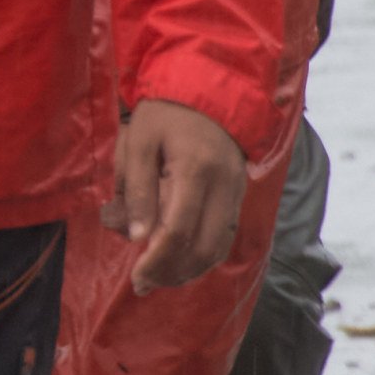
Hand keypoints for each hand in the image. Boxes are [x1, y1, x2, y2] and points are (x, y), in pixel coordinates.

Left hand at [106, 98, 242, 293]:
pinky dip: (203, 256)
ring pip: (218, 248)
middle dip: (172, 273)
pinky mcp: (239, 195)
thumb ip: (136, 188)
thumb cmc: (163, 115)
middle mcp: (223, 186)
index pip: (178, 230)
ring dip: (188, 270)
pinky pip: (224, 237)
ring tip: (158, 278)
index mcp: (195, 170)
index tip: (136, 278)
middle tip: (143, 284)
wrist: (207, 90)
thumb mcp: (137, 142)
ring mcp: (236, 192)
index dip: (156, 261)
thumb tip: (137, 237)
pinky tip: (179, 262)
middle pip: (203, 248)